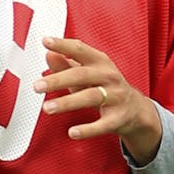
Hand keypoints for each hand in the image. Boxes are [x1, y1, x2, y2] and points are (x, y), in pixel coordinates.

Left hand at [33, 36, 162, 165]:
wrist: (135, 109)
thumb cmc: (105, 86)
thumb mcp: (87, 72)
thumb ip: (66, 63)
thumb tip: (48, 54)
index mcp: (100, 61)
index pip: (80, 49)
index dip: (63, 45)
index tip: (46, 42)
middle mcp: (109, 76)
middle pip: (81, 75)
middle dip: (58, 80)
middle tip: (37, 86)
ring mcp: (115, 97)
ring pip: (90, 97)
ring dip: (67, 103)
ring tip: (47, 108)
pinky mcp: (118, 118)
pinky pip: (102, 124)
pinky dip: (88, 129)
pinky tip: (72, 132)